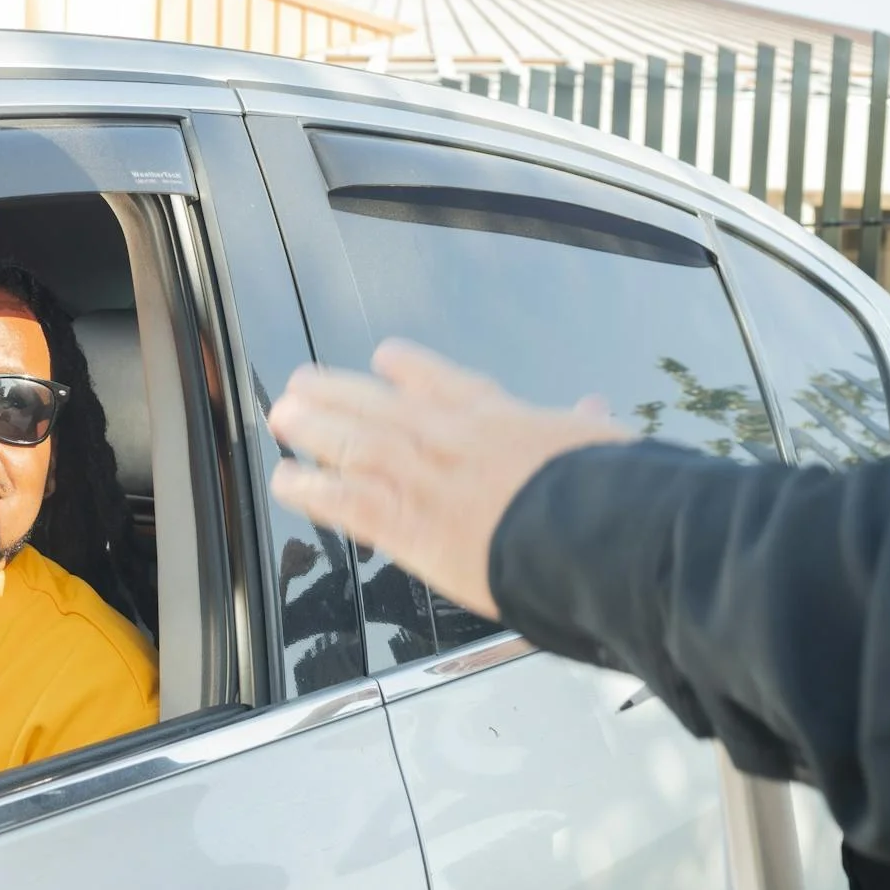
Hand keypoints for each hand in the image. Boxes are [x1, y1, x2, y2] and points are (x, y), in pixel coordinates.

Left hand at [267, 339, 633, 618]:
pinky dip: (310, 490)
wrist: (589, 530)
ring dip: (313, 425)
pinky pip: (341, 501)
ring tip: (282, 415)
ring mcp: (419, 474)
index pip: (444, 381)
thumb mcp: (603, 445)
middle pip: (379, 403)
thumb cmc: (607, 495)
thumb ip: (585, 428)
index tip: (386, 359)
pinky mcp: (403, 521)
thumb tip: (595, 410)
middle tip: (304, 382)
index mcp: (498, 415)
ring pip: (351, 440)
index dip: (409, 368)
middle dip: (338, 391)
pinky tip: (285, 482)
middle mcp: (448, 435)